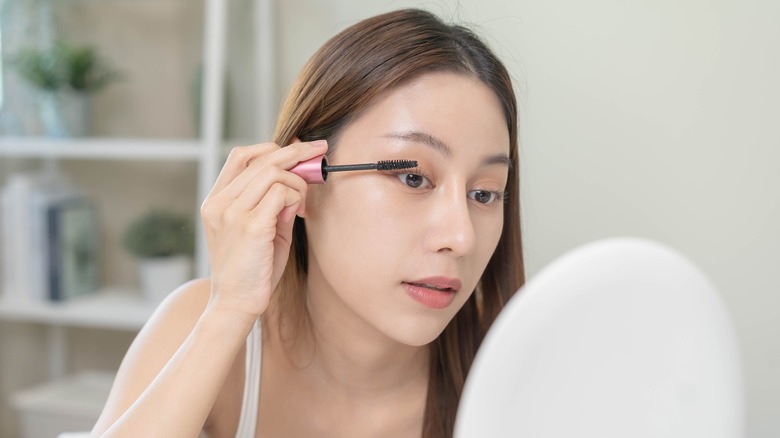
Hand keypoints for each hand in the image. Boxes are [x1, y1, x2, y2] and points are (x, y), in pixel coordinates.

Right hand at [200, 140, 327, 321]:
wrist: (236, 305)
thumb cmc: (252, 270)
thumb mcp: (260, 229)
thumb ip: (274, 202)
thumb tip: (298, 175)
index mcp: (216, 201)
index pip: (241, 156)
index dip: (271, 148)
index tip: (299, 149)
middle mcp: (220, 203)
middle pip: (261, 158)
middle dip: (297, 152)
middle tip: (321, 150)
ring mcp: (232, 213)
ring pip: (274, 173)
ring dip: (298, 183)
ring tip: (302, 203)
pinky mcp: (251, 226)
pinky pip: (282, 193)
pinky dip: (296, 198)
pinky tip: (297, 214)